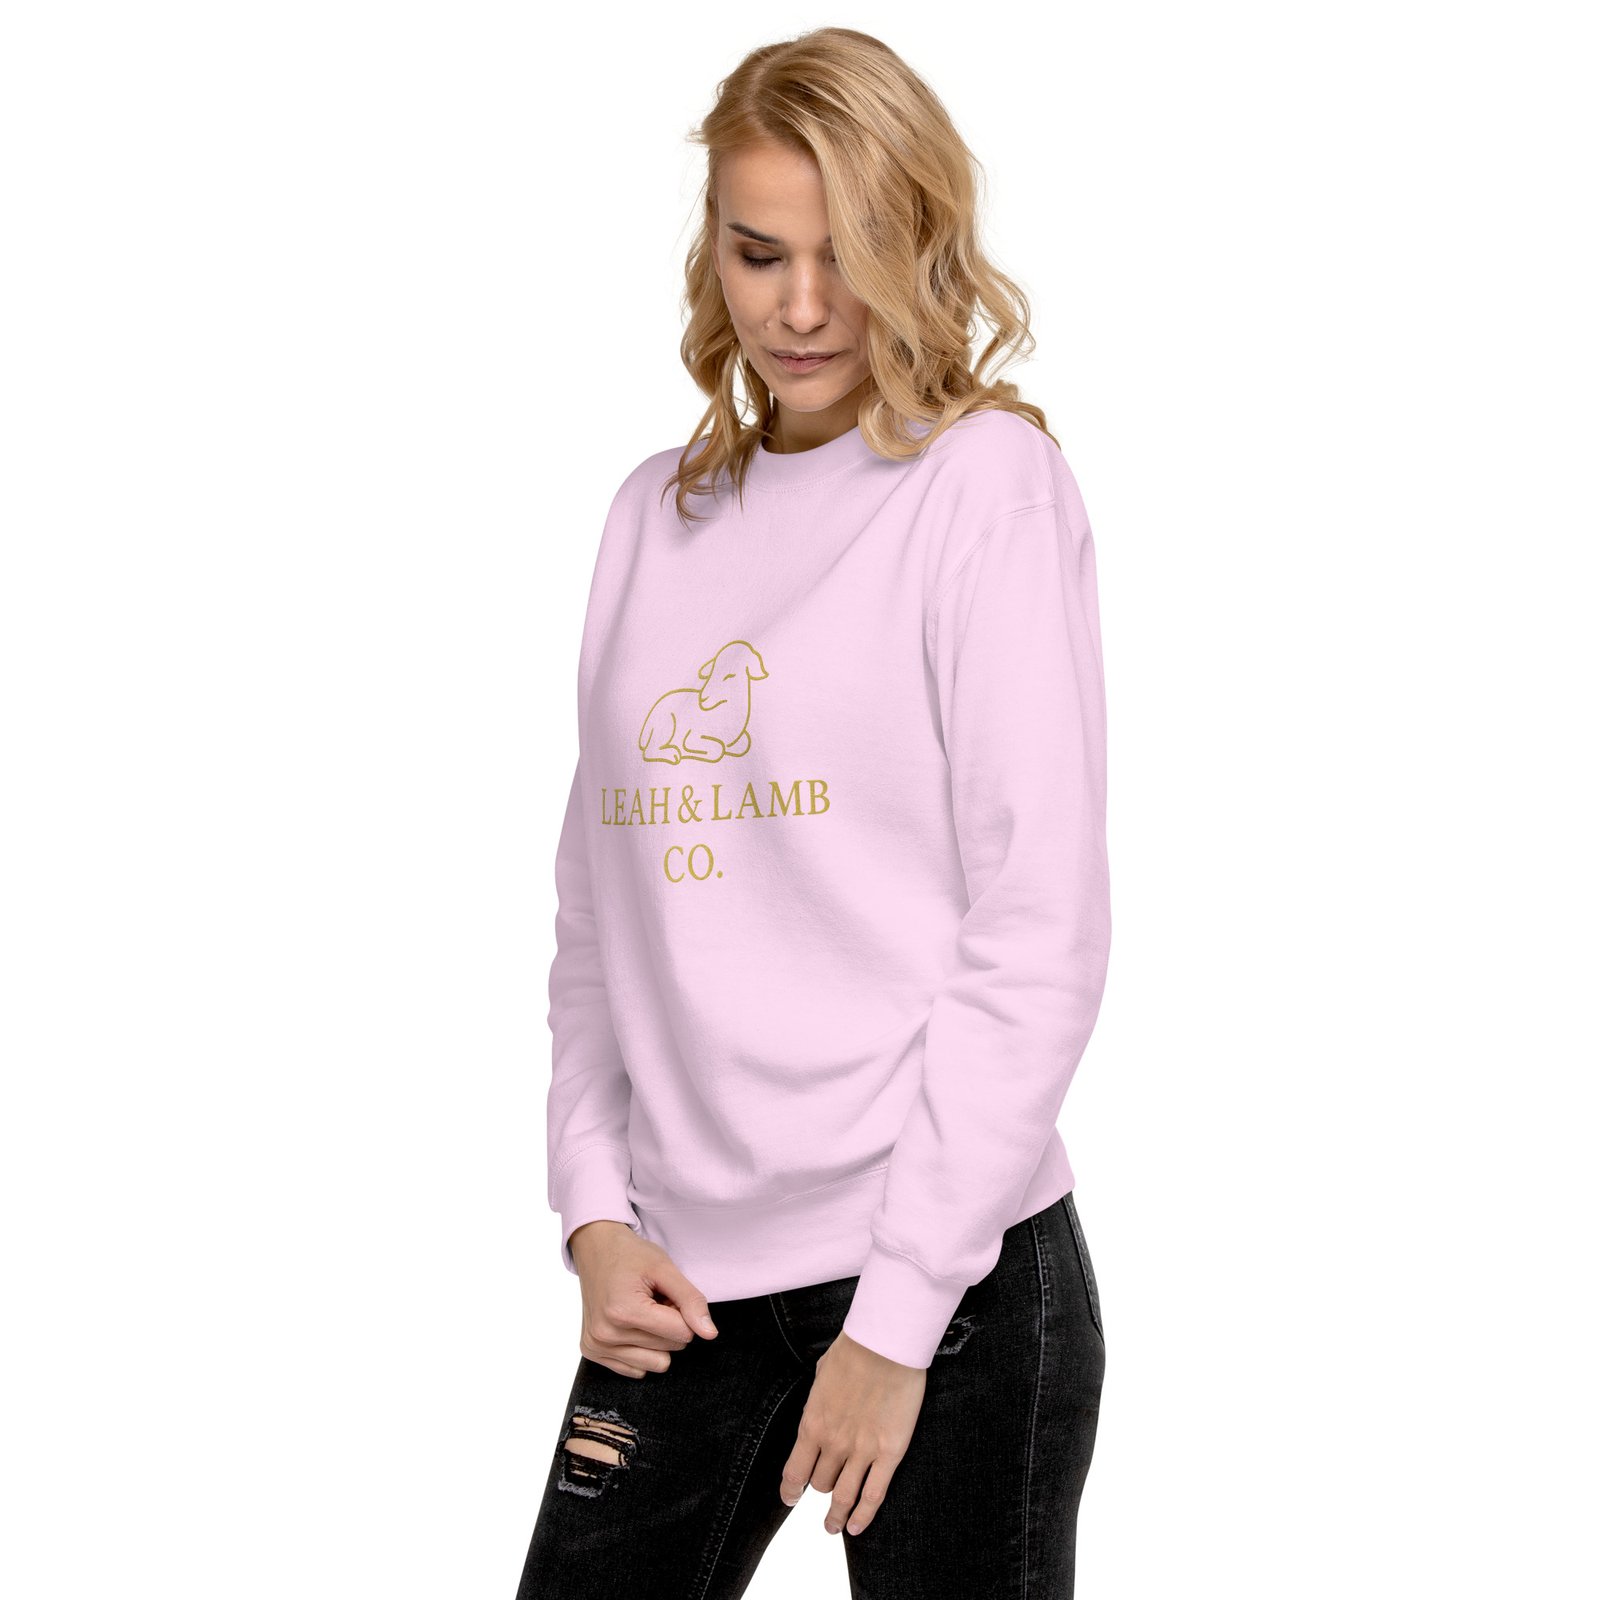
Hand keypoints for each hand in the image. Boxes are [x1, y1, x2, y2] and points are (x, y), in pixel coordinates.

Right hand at [568, 1220, 718, 1377]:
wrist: (596, 1249)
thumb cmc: (631, 1256)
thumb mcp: (665, 1268)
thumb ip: (691, 1300)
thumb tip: (710, 1334)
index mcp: (623, 1311)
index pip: (681, 1333)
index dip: (683, 1312)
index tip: (667, 1294)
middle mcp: (605, 1334)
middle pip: (670, 1349)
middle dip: (670, 1324)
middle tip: (653, 1300)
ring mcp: (597, 1346)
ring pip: (657, 1364)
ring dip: (657, 1339)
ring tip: (643, 1312)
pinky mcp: (593, 1352)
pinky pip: (637, 1369)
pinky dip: (641, 1348)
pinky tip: (631, 1324)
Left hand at [778, 1330, 925, 1536]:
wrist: (886, 1344)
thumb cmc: (854, 1350)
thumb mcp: (821, 1376)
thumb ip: (818, 1403)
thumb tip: (818, 1413)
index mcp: (812, 1423)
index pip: (794, 1472)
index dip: (790, 1491)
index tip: (790, 1498)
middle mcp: (833, 1444)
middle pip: (821, 1483)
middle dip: (822, 1488)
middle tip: (825, 1493)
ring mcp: (862, 1451)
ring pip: (844, 1497)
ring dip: (837, 1517)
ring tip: (834, 1526)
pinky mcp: (889, 1453)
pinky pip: (873, 1495)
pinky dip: (863, 1517)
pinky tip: (857, 1528)